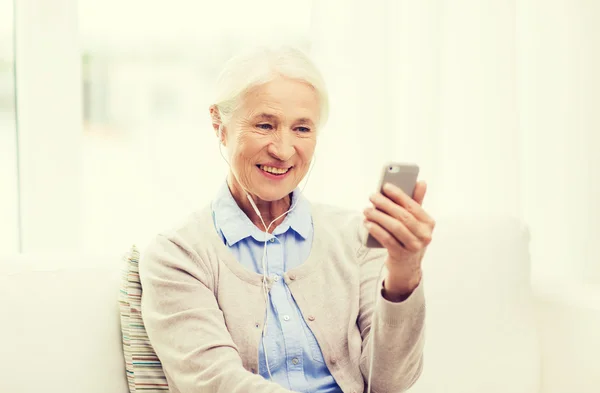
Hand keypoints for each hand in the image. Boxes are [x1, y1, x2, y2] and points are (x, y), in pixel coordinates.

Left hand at [363, 181, 434, 299]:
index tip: (385, 186)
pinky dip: (376, 230)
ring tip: (366, 209)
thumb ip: (415, 202)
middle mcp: (424, 235)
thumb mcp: (415, 222)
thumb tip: (421, 182)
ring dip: (378, 216)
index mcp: (429, 223)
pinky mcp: (401, 255)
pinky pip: (387, 240)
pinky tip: (367, 223)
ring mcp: (414, 247)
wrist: (406, 266)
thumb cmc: (409, 237)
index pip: (413, 206)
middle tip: (372, 196)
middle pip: (403, 216)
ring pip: (394, 227)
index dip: (399, 195)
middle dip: (385, 204)